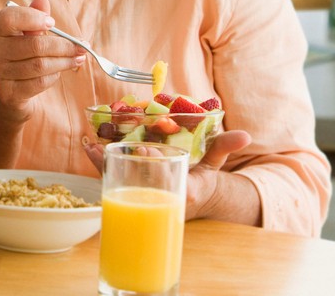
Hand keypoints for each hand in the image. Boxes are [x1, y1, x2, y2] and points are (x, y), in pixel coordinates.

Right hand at [0, 0, 85, 114]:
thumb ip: (32, 15)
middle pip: (35, 45)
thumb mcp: (22, 34)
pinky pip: (39, 82)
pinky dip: (54, 76)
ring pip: (40, 65)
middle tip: (82, 46)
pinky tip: (60, 71)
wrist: (4, 94)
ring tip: (79, 58)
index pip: (9, 18)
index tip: (53, 23)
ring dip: (65, 62)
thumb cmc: (16, 57)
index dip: (33, 18)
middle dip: (64, 46)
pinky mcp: (9, 94)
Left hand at [83, 130, 255, 221]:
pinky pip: (111, 178)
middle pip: (136, 181)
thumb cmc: (202, 179)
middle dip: (122, 164)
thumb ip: (224, 147)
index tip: (144, 150)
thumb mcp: (214, 164)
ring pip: (119, 180)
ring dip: (102, 163)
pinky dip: (99, 164)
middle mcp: (159, 196)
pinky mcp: (130, 191)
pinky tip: (89, 147)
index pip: (166, 179)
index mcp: (182, 190)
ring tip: (90, 146)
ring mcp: (143, 195)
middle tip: (106, 148)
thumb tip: (246, 135)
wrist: (192, 198)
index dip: (154, 165)